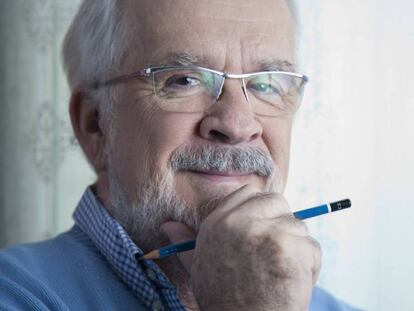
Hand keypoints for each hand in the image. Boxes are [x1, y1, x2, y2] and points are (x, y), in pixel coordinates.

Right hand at [161, 185, 320, 310]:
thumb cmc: (223, 298)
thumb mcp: (198, 267)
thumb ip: (184, 243)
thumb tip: (167, 225)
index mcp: (218, 223)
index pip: (248, 193)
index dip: (261, 208)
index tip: (264, 229)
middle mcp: (240, 223)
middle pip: (276, 201)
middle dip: (282, 223)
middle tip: (276, 252)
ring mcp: (267, 233)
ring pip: (298, 226)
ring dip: (297, 249)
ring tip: (281, 274)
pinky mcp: (291, 248)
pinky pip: (312, 247)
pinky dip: (310, 266)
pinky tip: (293, 283)